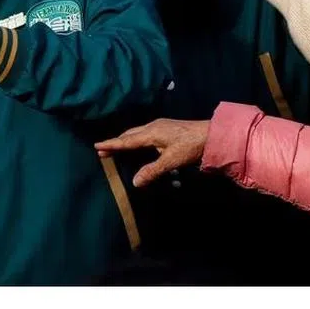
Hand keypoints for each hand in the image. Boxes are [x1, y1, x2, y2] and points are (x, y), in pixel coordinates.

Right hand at [94, 119, 209, 187]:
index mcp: (151, 133)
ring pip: (138, 133)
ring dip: (127, 140)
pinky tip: (139, 146)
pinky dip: (137, 139)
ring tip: (117, 148)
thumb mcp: (171, 161)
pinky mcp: (167, 128)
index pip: (127, 141)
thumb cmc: (191, 146)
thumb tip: (134, 182)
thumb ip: (152, 171)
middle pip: (130, 134)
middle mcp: (153, 126)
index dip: (112, 144)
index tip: (97, 146)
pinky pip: (145, 133)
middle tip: (103, 150)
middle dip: (117, 142)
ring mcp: (161, 126)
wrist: (211, 134)